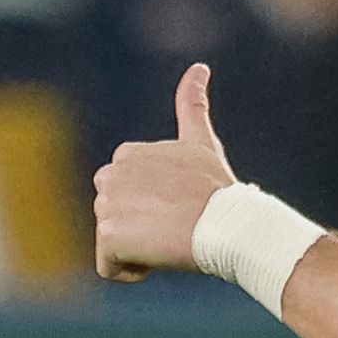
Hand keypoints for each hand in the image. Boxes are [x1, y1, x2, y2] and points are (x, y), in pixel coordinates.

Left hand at [91, 64, 239, 282]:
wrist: (229, 226)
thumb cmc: (218, 190)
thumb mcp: (202, 143)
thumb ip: (192, 105)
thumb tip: (199, 66)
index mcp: (127, 154)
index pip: (125, 197)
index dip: (152, 209)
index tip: (180, 208)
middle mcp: (111, 174)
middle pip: (113, 218)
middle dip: (139, 228)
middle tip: (174, 226)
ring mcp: (108, 205)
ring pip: (112, 242)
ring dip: (138, 249)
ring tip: (169, 240)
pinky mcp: (109, 235)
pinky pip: (108, 266)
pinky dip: (130, 271)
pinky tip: (156, 259)